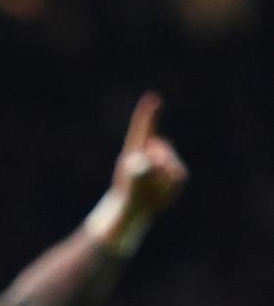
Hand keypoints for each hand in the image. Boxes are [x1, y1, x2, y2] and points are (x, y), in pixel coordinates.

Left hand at [111, 92, 187, 220]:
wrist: (135, 208)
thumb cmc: (128, 196)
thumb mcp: (130, 186)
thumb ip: (137, 175)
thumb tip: (145, 163)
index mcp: (134, 150)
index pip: (144, 129)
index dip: (148, 114)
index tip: (152, 97)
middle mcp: (150, 152)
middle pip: (162, 150)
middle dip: (157, 163)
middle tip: (146, 178)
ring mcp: (164, 161)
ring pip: (171, 165)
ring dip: (162, 179)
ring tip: (150, 190)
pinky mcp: (175, 172)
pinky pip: (179, 176)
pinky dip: (169, 186)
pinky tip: (161, 193)